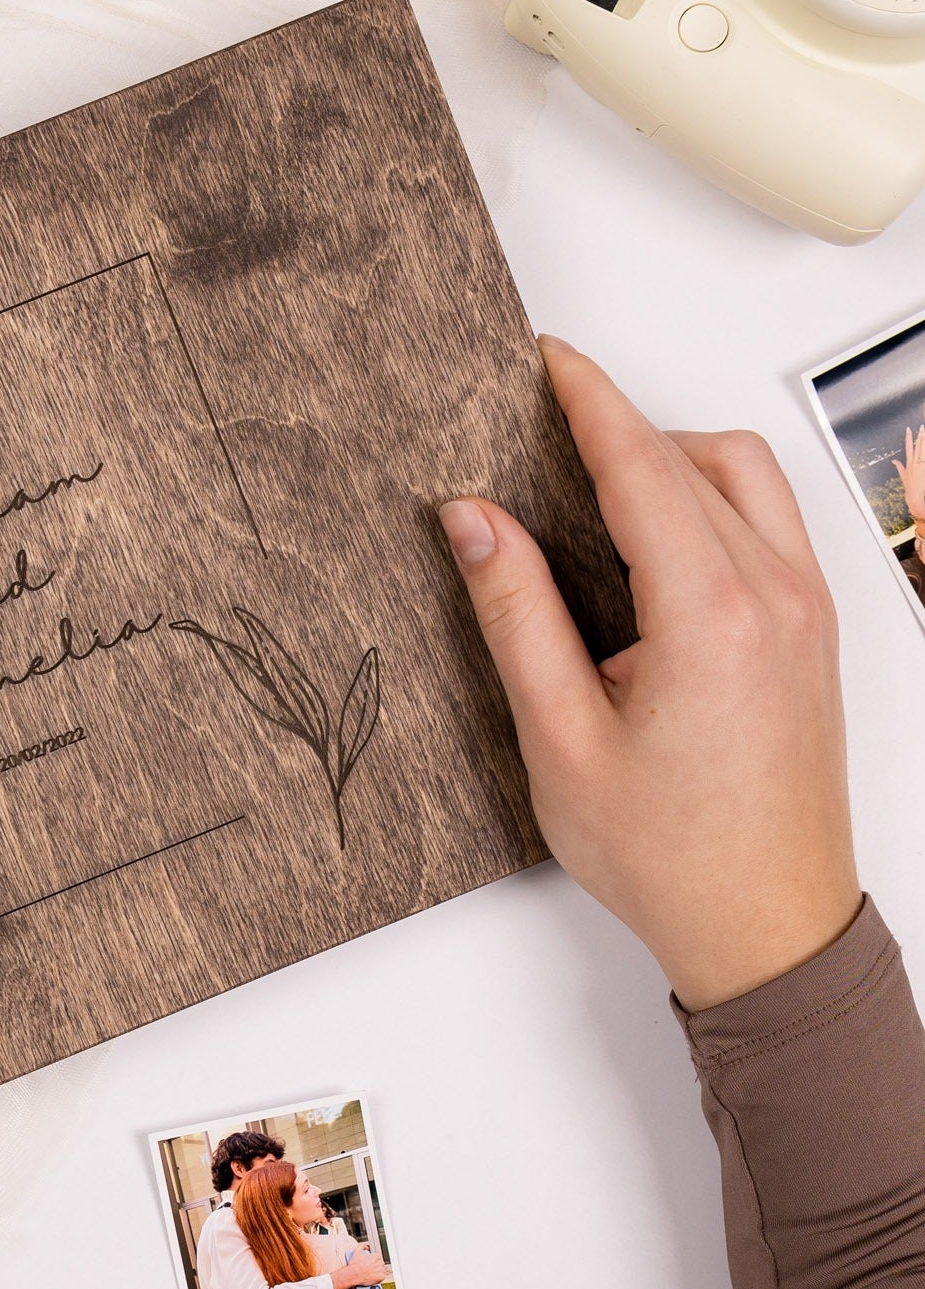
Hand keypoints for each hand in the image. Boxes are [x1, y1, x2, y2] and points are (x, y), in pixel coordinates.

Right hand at [329, 1248, 390, 1288]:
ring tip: (372, 1272)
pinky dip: (380, 1277)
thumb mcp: (356, 1252)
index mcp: (375, 1256)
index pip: (378, 1257)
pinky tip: (374, 1276)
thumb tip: (366, 1247)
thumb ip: (362, 1246)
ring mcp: (380, 1270)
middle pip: (381, 1263)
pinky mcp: (381, 1277)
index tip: (371, 1262)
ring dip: (379, 1271)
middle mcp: (379, 1263)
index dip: (374, 1259)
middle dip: (377, 1265)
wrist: (353, 1275)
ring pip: (382, 1270)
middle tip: (371, 1268)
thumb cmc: (355, 1265)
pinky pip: (383, 1276)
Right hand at [439, 338, 857, 1011]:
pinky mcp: (815, 634)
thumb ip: (514, 614)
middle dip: (622, 425)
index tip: (545, 360)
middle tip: (546, 425)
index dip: (587, 400)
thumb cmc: (670, 854)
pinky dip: (711, 502)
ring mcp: (808, 613)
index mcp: (711, 614)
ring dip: (674, 461)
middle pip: (700, 455)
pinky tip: (653, 543)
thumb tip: (473, 520)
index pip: (642, 465)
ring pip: (747, 481)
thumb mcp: (557, 736)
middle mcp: (776, 597)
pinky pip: (768, 526)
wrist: (766, 928)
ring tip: (593, 489)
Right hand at [893, 424, 924, 527]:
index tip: (909, 429)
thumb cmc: (909, 486)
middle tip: (922, 427)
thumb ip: (899, 467)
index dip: (908, 438)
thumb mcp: (903, 476)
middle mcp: (914, 462)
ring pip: (923, 450)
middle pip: (917, 446)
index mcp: (909, 463)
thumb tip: (894, 461)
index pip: (908, 447)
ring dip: (924, 441)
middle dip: (919, 436)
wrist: (914, 496)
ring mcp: (921, 465)